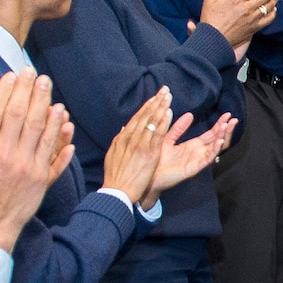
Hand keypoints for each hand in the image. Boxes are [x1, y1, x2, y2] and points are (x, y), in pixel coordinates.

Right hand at [0, 71, 74, 251]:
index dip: (4, 91)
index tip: (11, 76)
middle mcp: (2, 154)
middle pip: (18, 114)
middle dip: (26, 90)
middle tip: (32, 73)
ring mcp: (24, 166)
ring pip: (37, 127)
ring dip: (43, 103)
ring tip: (46, 85)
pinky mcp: (40, 177)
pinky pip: (51, 149)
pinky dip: (57, 130)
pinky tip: (60, 114)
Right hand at [99, 88, 172, 203]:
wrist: (116, 192)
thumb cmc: (115, 177)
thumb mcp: (113, 156)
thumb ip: (120, 141)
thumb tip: (124, 129)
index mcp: (122, 138)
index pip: (136, 118)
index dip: (146, 106)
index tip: (154, 97)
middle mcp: (130, 138)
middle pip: (144, 116)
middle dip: (155, 102)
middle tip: (164, 90)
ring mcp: (140, 145)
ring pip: (151, 122)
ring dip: (161, 107)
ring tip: (168, 96)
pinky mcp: (149, 154)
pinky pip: (157, 135)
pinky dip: (163, 122)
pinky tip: (169, 113)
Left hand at [142, 112, 236, 207]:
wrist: (149, 176)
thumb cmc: (157, 160)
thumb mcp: (168, 138)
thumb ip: (179, 128)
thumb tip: (190, 114)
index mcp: (193, 146)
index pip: (212, 134)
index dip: (220, 124)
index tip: (227, 114)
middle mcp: (198, 153)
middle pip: (218, 140)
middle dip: (226, 130)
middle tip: (233, 120)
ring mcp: (197, 161)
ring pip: (216, 149)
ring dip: (223, 138)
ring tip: (227, 127)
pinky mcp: (194, 168)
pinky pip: (208, 159)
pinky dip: (215, 150)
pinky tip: (219, 141)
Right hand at [199, 0, 280, 55]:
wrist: (213, 40)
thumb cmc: (210, 20)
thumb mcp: (209, 0)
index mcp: (237, 0)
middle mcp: (247, 9)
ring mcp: (251, 20)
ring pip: (267, 8)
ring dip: (274, 0)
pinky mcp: (253, 29)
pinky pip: (266, 20)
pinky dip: (272, 14)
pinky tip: (274, 10)